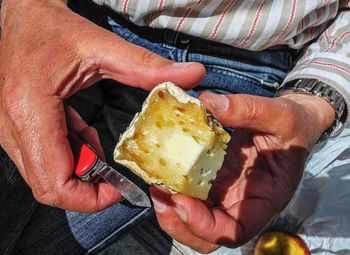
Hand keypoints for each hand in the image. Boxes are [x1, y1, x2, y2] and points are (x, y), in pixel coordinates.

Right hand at [0, 0, 204, 211]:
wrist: (20, 15)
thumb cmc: (52, 28)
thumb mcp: (101, 46)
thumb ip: (147, 66)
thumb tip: (192, 76)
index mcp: (31, 110)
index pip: (54, 182)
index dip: (90, 197)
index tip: (119, 187)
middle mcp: (13, 127)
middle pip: (49, 187)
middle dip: (88, 187)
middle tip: (113, 171)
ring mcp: (11, 131)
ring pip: (46, 177)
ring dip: (80, 168)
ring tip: (96, 141)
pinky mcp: (17, 129)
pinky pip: (44, 160)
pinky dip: (71, 155)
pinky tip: (82, 132)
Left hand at [150, 92, 334, 252]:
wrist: (289, 125)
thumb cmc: (293, 127)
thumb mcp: (281, 115)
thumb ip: (250, 109)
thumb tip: (209, 103)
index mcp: (264, 199)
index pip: (234, 231)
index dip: (205, 226)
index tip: (182, 202)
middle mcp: (242, 204)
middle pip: (206, 235)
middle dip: (178, 223)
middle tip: (160, 194)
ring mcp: (225, 194)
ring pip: (193, 219)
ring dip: (170, 209)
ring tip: (156, 183)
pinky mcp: (214, 181)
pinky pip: (190, 194)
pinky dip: (173, 189)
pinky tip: (163, 170)